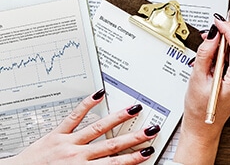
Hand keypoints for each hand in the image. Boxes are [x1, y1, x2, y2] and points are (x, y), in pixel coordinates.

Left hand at [6, 90, 159, 163]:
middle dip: (133, 138)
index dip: (133, 158)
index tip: (147, 151)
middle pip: (111, 145)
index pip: (113, 164)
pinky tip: (98, 95)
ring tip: (134, 109)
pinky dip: (86, 105)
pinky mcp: (55, 134)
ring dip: (117, 119)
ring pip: (97, 129)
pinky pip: (73, 117)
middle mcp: (77, 156)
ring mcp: (67, 143)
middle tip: (150, 129)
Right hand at [172, 15, 229, 164]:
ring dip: (228, 42)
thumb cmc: (198, 110)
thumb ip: (205, 54)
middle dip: (229, 34)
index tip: (218, 21)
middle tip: (212, 32)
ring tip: (210, 45)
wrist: (203, 127)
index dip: (229, 30)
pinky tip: (215, 55)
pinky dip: (229, 51)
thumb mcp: (197, 79)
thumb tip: (213, 35)